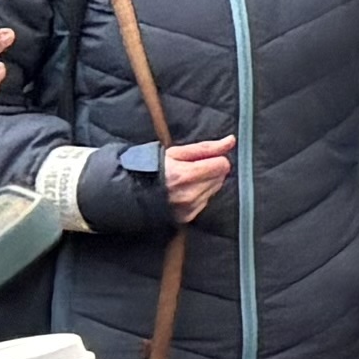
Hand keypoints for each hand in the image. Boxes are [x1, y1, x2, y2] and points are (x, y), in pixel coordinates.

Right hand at [108, 137, 236, 230]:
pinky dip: (200, 195)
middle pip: (220, 178)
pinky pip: (205, 202)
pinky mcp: (186, 217)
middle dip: (211, 170)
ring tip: (185, 180)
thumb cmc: (150, 168)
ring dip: (206, 183)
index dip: (215, 159)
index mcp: (186, 175)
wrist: (128, 192)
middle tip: (190, 168)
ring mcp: (188, 208)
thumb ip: (206, 148)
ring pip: (215, 190)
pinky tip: (184, 191)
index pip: (222, 165)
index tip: (204, 158)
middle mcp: (189, 195)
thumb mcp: (175, 152)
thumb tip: (231, 141)